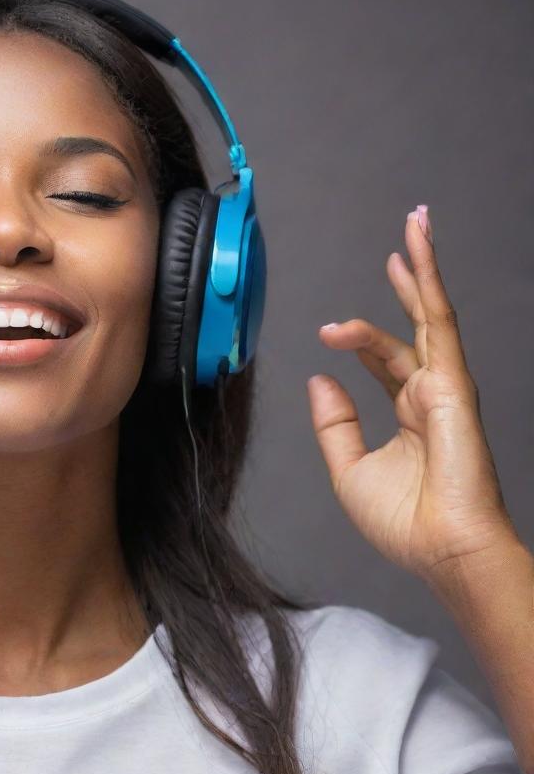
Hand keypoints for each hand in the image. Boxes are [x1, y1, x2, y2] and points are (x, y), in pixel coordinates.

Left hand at [306, 206, 522, 593]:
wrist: (440, 547)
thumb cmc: (403, 521)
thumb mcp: (350, 469)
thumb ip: (334, 423)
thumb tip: (319, 380)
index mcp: (411, 415)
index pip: (386, 363)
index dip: (361, 341)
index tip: (331, 332)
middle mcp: (431, 395)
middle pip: (415, 328)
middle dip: (408, 285)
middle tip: (399, 246)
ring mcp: (445, 385)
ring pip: (430, 314)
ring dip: (421, 270)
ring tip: (414, 225)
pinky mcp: (453, 382)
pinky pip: (437, 322)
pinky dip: (426, 284)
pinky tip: (415, 252)